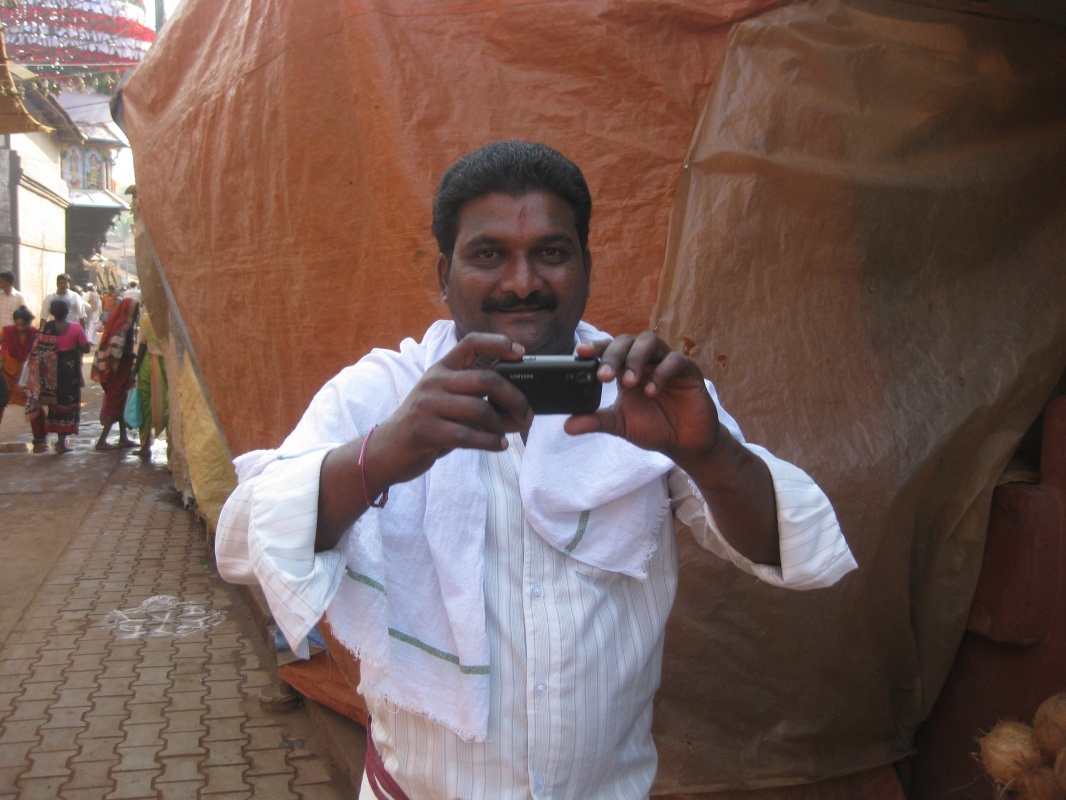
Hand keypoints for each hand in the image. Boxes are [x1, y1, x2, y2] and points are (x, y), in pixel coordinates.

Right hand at [365, 333, 533, 487]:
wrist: (388, 449)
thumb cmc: (427, 423)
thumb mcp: (446, 400)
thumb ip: (474, 396)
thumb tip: (519, 405)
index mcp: (442, 368)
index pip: (471, 343)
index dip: (498, 343)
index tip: (521, 353)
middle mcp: (435, 382)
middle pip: (485, 380)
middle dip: (514, 397)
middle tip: (527, 413)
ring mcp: (428, 405)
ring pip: (479, 410)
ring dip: (501, 425)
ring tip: (506, 433)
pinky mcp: (426, 431)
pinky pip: (467, 436)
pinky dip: (490, 442)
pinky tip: (499, 446)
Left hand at [564, 333, 722, 462]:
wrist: (684, 443)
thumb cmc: (653, 427)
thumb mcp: (620, 424)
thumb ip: (596, 421)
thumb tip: (567, 426)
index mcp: (626, 369)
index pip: (609, 349)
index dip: (596, 347)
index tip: (580, 352)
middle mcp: (645, 361)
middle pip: (626, 341)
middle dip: (613, 355)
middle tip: (604, 377)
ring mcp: (666, 363)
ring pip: (650, 341)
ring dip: (636, 358)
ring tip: (629, 382)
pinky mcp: (688, 371)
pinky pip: (675, 360)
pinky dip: (662, 372)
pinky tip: (651, 390)